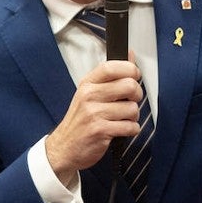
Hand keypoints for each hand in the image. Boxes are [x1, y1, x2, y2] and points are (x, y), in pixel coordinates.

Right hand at [45, 58, 142, 184]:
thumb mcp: (89, 93)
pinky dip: (131, 130)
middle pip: (128, 85)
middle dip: (137, 95)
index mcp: (87, 83)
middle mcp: (89, 96)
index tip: (134, 75)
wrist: (64, 148)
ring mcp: (94, 113)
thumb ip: (111, 75)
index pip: (111, 67)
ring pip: (132, 108)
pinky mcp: (100, 131)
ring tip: (123, 119)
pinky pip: (130, 127)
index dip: (130, 69)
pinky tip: (122, 130)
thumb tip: (130, 54)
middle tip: (131, 100)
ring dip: (133, 116)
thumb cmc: (80, 120)